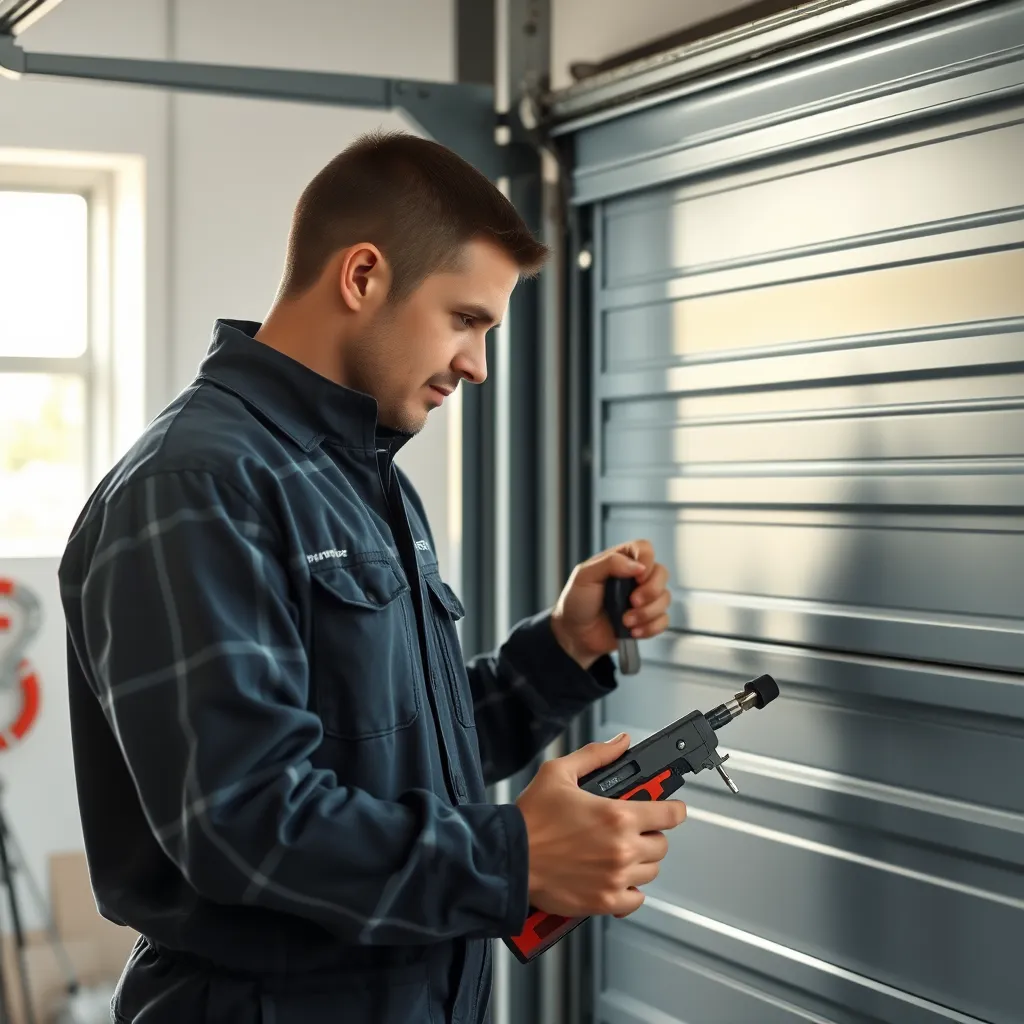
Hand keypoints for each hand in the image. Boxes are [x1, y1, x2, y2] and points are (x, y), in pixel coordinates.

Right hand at [515, 732, 686, 918]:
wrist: (509, 858)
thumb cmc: (530, 819)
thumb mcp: (559, 773)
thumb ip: (596, 756)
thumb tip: (620, 743)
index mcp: (617, 815)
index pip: (670, 814)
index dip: (673, 809)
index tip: (670, 809)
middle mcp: (622, 848)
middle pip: (662, 844)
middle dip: (650, 834)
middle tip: (631, 829)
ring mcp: (616, 878)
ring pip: (651, 871)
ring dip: (641, 861)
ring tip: (619, 852)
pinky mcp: (604, 901)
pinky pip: (636, 900)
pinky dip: (630, 890)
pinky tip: (615, 878)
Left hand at [550, 539, 670, 669]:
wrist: (574, 635)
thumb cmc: (576, 602)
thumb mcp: (584, 576)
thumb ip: (610, 563)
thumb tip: (638, 566)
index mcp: (620, 561)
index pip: (644, 548)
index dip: (647, 560)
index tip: (638, 576)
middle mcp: (635, 577)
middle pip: (662, 572)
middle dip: (651, 590)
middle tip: (632, 601)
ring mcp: (643, 598)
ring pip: (665, 598)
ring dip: (647, 613)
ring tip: (626, 621)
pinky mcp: (647, 619)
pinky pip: (663, 620)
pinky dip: (650, 627)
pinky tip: (632, 631)